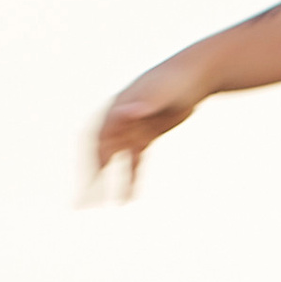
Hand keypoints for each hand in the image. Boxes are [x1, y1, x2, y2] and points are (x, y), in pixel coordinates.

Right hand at [89, 57, 205, 196]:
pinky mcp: (145, 136)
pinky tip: (130, 198)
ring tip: (108, 207)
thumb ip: (142, 103)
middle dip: (93, 177)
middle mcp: (120, 121)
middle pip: (101, 154)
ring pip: (117, 162)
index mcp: (117, 109)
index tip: (92, 182)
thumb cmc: (176, 79)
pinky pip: (134, 162)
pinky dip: (131, 179)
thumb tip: (126, 111)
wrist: (195, 74)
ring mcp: (132, 129)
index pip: (99, 139)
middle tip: (85, 202)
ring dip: (112, 182)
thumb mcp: (159, 92)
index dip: (93, 161)